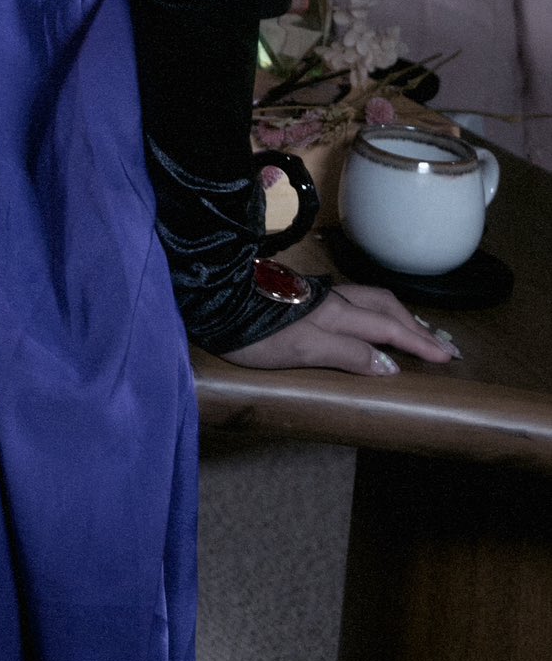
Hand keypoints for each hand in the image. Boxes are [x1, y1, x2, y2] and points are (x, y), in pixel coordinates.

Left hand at [222, 280, 456, 375]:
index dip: (418, 342)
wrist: (212, 300)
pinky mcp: (301, 296)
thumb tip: (391, 366)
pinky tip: (370, 320)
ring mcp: (316, 295)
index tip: (448, 357)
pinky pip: (353, 301)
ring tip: (415, 331)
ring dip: (397, 315)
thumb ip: (348, 354)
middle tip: (442, 345)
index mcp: (337, 313)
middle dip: (415, 325)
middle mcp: (332, 299)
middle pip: (384, 306)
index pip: (388, 327)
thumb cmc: (255, 332)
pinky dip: (376, 311)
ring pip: (369, 299)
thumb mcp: (302, 349)